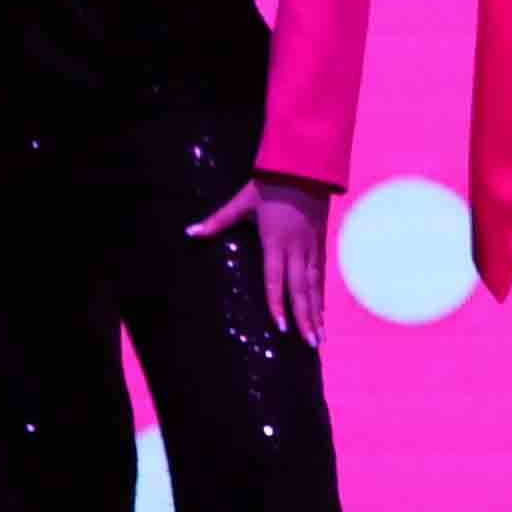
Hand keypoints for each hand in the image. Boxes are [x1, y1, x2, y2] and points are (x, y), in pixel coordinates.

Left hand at [196, 173, 333, 346]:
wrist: (306, 167)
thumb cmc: (270, 184)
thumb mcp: (241, 202)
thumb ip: (217, 221)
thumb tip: (189, 232)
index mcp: (275, 242)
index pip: (275, 280)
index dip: (277, 305)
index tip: (282, 328)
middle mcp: (296, 248)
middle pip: (301, 290)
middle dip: (306, 318)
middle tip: (311, 344)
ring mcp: (311, 247)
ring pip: (314, 286)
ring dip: (317, 312)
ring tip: (319, 337)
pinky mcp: (319, 243)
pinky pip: (320, 275)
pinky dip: (320, 295)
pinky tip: (321, 311)